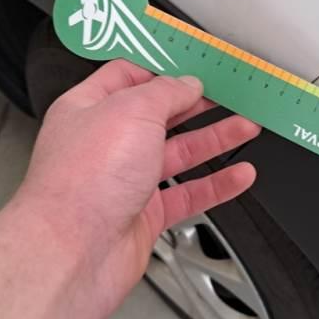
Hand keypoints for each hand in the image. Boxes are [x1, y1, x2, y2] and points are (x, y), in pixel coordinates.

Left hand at [12, 59, 259, 317]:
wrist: (72, 253)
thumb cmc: (81, 183)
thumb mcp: (130, 112)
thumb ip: (164, 93)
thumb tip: (186, 83)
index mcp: (89, 109)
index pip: (128, 77)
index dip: (163, 69)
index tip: (195, 65)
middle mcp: (106, 144)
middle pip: (159, 116)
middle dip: (197, 104)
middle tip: (230, 96)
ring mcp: (124, 181)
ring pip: (177, 155)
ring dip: (214, 141)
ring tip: (246, 127)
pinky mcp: (142, 216)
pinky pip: (187, 194)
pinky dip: (216, 185)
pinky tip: (238, 176)